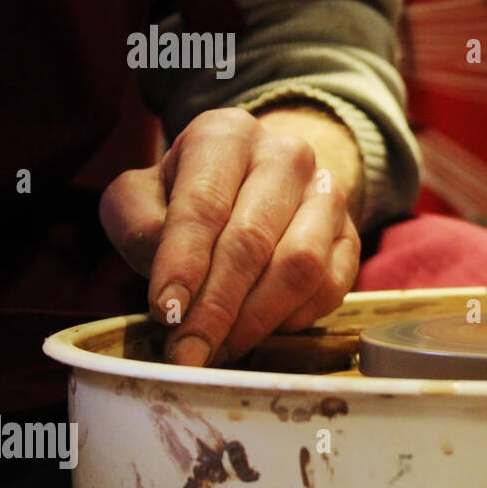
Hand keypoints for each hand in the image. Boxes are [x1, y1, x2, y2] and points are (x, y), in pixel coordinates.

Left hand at [99, 107, 360, 364]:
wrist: (254, 184)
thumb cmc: (188, 197)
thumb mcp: (141, 196)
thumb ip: (136, 224)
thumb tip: (173, 281)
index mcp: (226, 135)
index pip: (203, 205)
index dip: (183, 264)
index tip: (165, 313)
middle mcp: (285, 155)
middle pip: (252, 239)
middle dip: (216, 306)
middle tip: (189, 352)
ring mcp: (326, 194)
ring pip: (300, 265)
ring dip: (256, 319)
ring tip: (220, 349)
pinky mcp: (351, 234)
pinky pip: (331, 285)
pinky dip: (294, 318)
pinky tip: (260, 331)